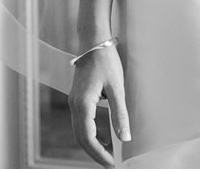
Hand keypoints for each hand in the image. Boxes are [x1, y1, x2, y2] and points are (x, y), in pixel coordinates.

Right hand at [69, 43, 129, 166]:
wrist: (94, 41)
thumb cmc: (105, 61)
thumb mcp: (117, 88)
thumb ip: (120, 114)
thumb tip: (125, 138)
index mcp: (83, 104)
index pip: (88, 137)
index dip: (99, 154)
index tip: (111, 163)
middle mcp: (74, 104)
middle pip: (80, 137)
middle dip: (95, 153)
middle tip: (110, 164)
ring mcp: (74, 101)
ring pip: (79, 131)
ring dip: (92, 145)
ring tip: (109, 154)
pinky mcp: (78, 98)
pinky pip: (81, 122)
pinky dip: (91, 134)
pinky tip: (105, 137)